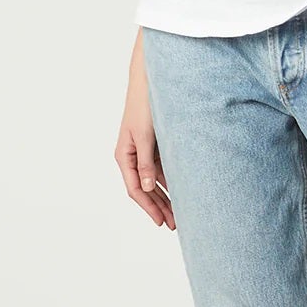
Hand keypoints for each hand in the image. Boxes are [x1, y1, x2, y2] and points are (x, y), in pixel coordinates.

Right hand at [115, 73, 175, 229]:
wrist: (150, 82)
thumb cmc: (144, 106)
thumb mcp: (145, 137)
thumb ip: (146, 163)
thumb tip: (147, 188)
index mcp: (124, 156)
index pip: (135, 189)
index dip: (148, 207)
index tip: (161, 221)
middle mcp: (132, 156)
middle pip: (146, 189)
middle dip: (160, 207)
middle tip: (175, 225)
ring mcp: (144, 152)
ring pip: (155, 181)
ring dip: (166, 197)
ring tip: (180, 214)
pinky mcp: (155, 145)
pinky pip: (162, 169)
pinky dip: (170, 181)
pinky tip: (182, 192)